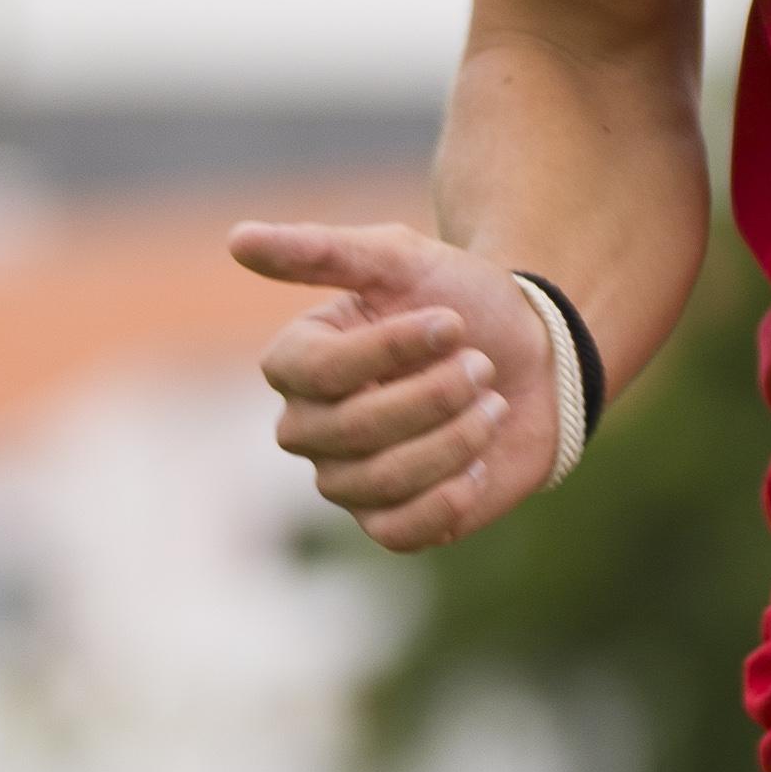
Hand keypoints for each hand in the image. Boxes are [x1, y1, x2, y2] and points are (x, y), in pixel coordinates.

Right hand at [230, 218, 563, 552]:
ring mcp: (344, 478)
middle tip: (482, 364)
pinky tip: (481, 465)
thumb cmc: (462, 301)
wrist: (533, 358)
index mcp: (299, 360)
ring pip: (381, 480)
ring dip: (454, 439)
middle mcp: (308, 424)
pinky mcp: (388, 521)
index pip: (316, 370)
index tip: (453, 320)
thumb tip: (236, 239)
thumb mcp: (401, 258)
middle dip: (432, 395)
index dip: (388, 349)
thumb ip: (320, 251)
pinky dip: (448, 498)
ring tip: (493, 403)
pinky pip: (400, 532)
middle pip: (351, 429)